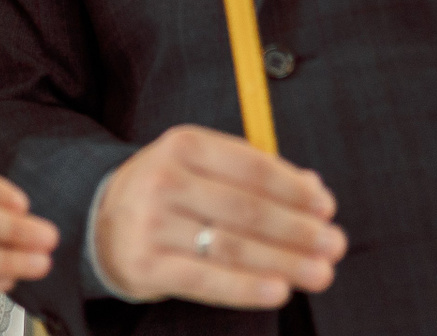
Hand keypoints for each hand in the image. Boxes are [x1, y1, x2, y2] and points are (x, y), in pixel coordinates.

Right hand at [93, 125, 345, 307]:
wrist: (102, 222)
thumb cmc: (171, 192)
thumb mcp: (202, 166)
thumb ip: (255, 174)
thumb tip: (315, 190)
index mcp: (184, 144)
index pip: (251, 167)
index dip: (294, 189)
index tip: (327, 208)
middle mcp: (164, 179)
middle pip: (246, 209)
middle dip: (298, 230)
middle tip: (334, 245)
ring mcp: (152, 223)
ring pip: (232, 247)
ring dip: (284, 262)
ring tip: (321, 273)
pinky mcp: (146, 265)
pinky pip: (206, 280)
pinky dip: (247, 288)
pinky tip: (279, 291)